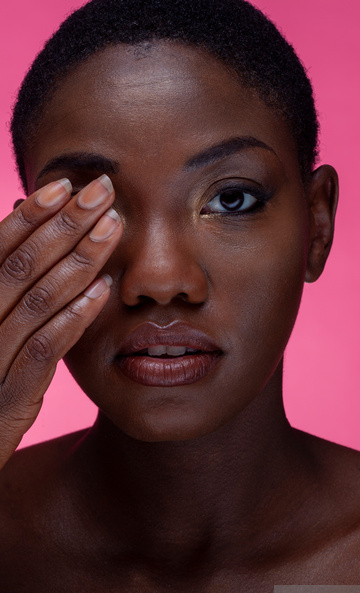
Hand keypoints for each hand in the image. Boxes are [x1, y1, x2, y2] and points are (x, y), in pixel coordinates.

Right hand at [0, 174, 122, 467]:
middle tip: (103, 190)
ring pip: (33, 301)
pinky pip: (41, 352)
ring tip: (112, 228)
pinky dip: (72, 318)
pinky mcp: (5, 403)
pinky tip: (103, 292)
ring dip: (76, 261)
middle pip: (19, 265)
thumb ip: (1, 298)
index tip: (66, 185)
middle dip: (63, 224)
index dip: (31, 216)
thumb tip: (22, 239)